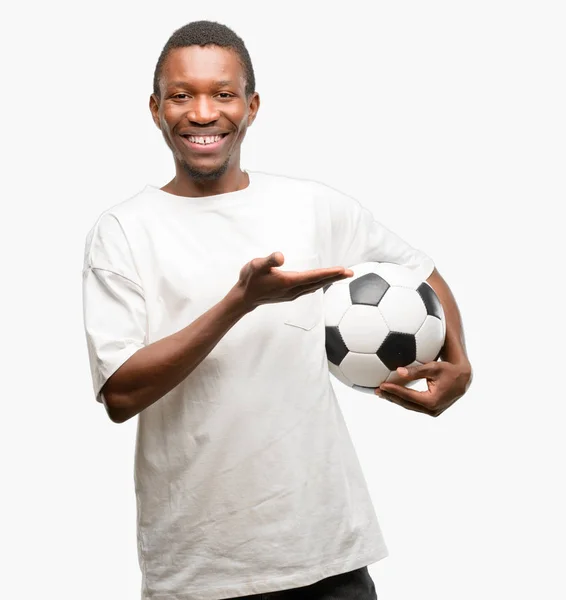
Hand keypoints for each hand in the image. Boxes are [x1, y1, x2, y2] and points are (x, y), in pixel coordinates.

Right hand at [236, 251, 352, 310]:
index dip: (329, 273)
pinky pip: (309, 289)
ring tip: (340, 276)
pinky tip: (321, 282)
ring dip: (328, 281)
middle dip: (335, 277)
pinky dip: (319, 284)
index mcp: (289, 282)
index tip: (343, 270)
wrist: (244, 297)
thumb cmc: (250, 279)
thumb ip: (269, 260)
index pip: (314, 276)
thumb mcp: (256, 265)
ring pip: (315, 287)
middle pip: (318, 283)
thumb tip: (281, 256)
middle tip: (351, 273)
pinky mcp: (290, 295)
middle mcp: (293, 290)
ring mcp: (292, 294)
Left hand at [376, 361, 472, 416]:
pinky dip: (403, 399)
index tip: (382, 385)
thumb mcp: (433, 367)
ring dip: (395, 399)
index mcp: (433, 401)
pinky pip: (414, 405)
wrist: (463, 378)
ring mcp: (433, 412)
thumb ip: (416, 371)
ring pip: (409, 405)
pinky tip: (392, 393)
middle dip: (391, 397)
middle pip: (406, 403)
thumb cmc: (449, 370)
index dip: (394, 390)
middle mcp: (432, 410)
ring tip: (381, 392)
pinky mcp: (432, 410)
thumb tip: (398, 371)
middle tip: (377, 390)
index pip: (408, 396)